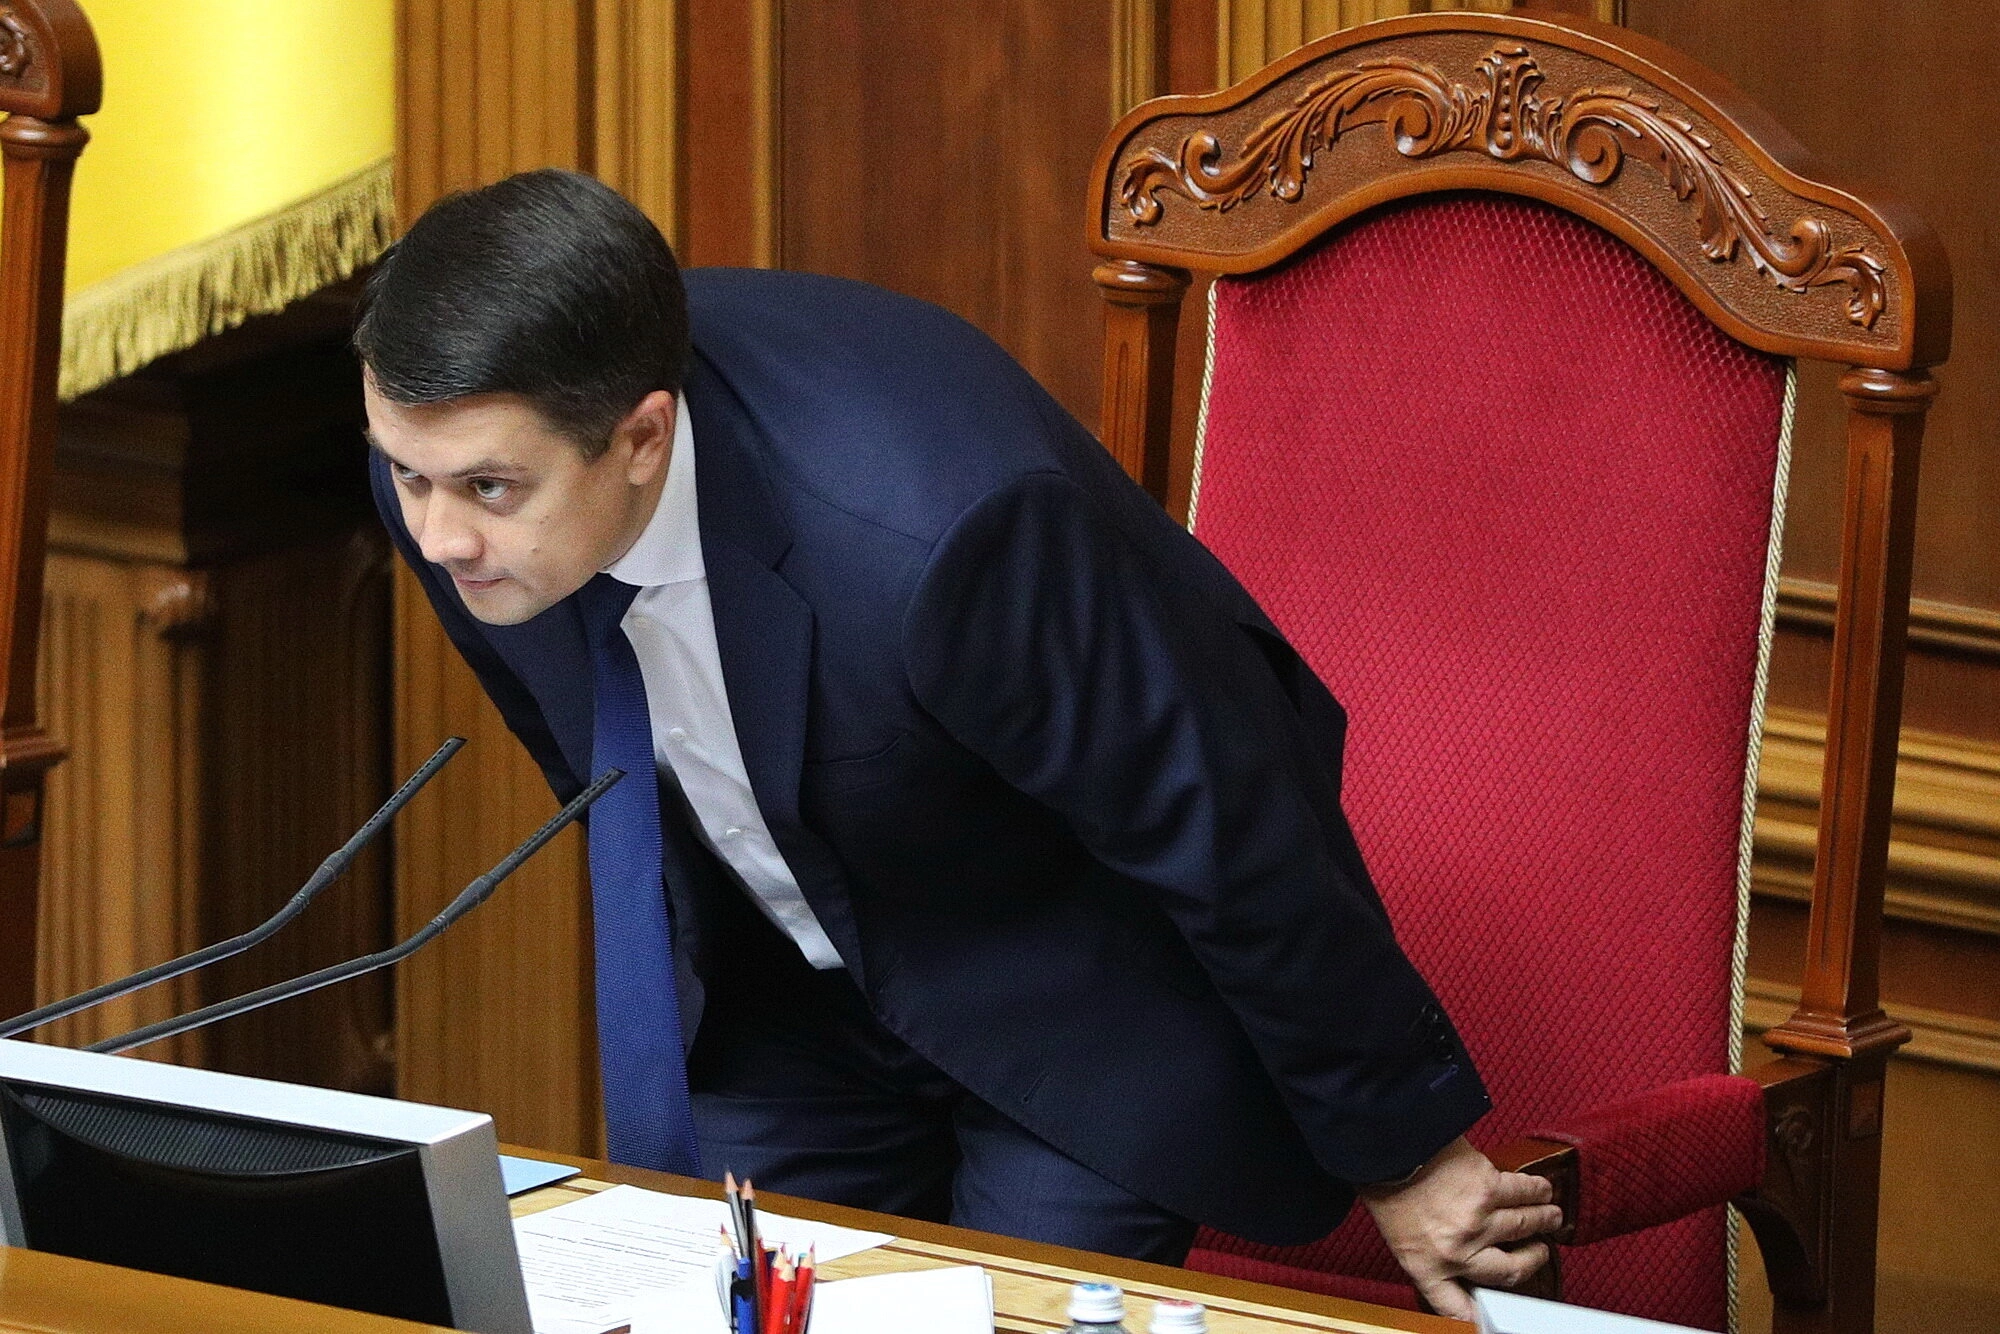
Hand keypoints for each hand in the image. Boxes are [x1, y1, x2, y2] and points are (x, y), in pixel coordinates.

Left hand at [1358, 1136, 1561, 1322]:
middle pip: (1511, 1270)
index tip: (1495, 1321)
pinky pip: (1525, 1193)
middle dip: (1531, 1260)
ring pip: (1525, 1226)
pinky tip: (1543, 1190)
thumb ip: (1432, 1257)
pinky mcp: (1489, 1188)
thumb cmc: (1387, 1187)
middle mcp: (1457, 1253)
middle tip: (1537, 1251)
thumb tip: (1460, 1264)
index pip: (1459, 1310)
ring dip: (1543, 1220)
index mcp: (1428, 1269)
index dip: (1482, 1320)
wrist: (1386, 1147)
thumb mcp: (1399, 1238)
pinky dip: (1539, 1191)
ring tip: (1549, 1216)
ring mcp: (1476, 1222)